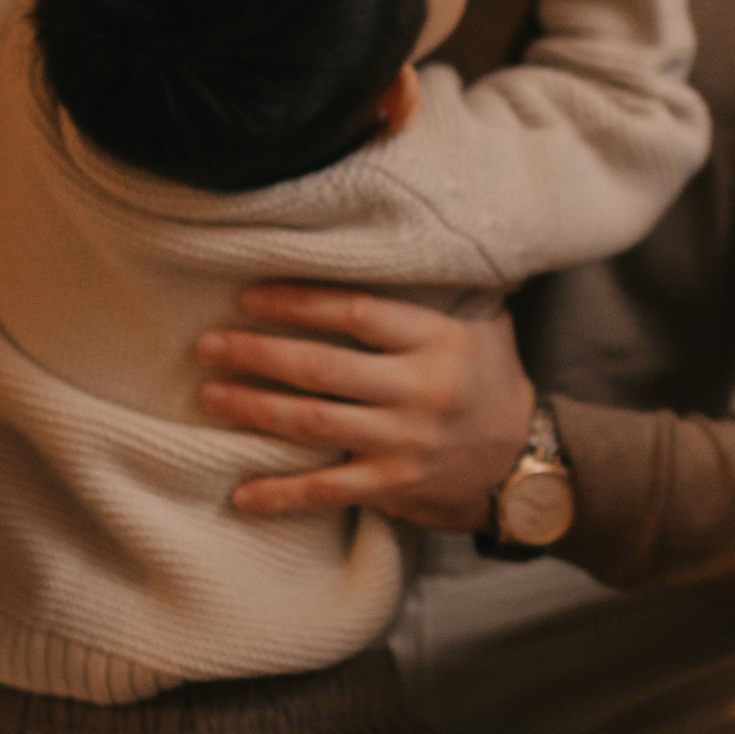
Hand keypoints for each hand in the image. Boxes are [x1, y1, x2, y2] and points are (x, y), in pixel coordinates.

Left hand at [197, 286, 534, 530]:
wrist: (526, 465)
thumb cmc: (492, 384)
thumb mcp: (483, 326)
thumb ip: (440, 291)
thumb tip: (394, 239)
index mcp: (437, 341)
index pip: (357, 313)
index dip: (299, 303)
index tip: (250, 297)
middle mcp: (420, 391)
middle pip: (323, 368)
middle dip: (258, 354)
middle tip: (208, 345)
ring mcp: (406, 443)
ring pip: (315, 423)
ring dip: (255, 409)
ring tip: (210, 395)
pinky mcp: (395, 487)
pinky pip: (329, 491)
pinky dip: (282, 494)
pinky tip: (241, 493)